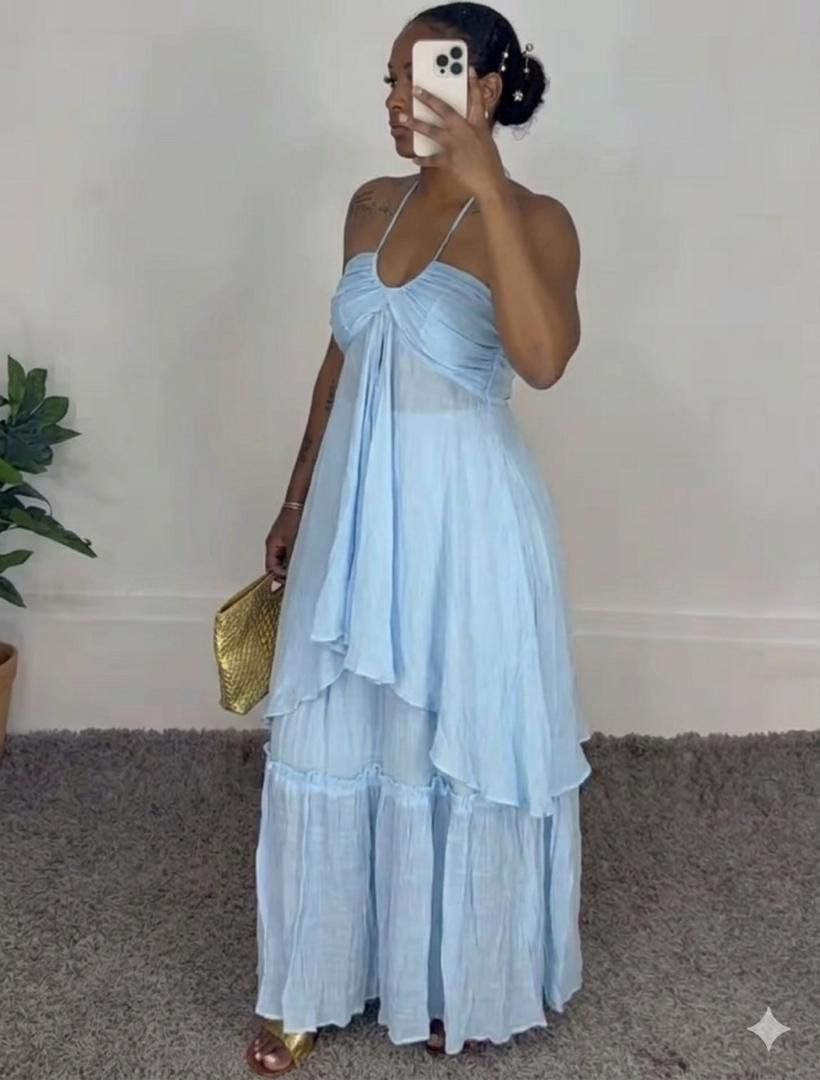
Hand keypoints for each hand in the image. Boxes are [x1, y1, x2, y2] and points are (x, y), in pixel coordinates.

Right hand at [265, 506, 301, 581]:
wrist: (300, 501)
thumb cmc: (294, 517)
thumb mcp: (293, 542)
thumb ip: (292, 559)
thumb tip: (291, 574)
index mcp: (271, 545)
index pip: (271, 568)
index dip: (280, 576)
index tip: (291, 579)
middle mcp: (275, 544)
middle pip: (277, 566)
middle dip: (286, 572)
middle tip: (299, 576)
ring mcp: (282, 541)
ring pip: (285, 559)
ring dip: (292, 564)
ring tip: (304, 566)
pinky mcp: (290, 537)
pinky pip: (291, 552)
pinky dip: (297, 556)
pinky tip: (307, 557)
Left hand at [402, 67, 506, 199]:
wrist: (490, 183)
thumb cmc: (490, 163)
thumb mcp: (486, 140)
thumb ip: (476, 127)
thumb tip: (468, 121)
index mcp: (478, 124)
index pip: (476, 99)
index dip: (473, 83)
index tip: (469, 69)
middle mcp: (464, 130)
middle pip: (444, 109)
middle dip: (429, 98)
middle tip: (416, 88)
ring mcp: (454, 144)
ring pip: (431, 130)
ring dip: (415, 123)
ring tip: (402, 118)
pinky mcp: (449, 160)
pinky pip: (431, 159)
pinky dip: (423, 159)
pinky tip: (414, 158)